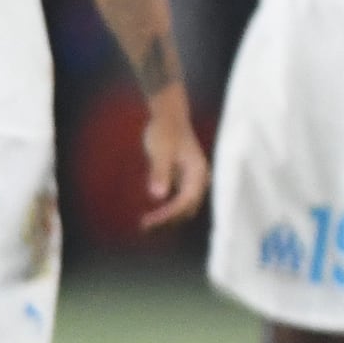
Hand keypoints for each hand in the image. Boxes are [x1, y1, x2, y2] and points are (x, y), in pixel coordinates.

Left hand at [138, 87, 208, 230]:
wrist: (169, 116)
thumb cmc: (165, 131)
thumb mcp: (161, 151)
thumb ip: (160, 172)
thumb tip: (157, 196)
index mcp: (198, 172)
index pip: (186, 201)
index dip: (168, 215)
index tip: (149, 222)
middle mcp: (199, 179)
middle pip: (188, 208)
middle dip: (168, 221)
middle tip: (144, 226)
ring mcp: (193, 180)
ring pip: (185, 207)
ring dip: (168, 218)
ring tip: (147, 224)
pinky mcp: (185, 180)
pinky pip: (180, 201)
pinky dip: (168, 210)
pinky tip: (154, 213)